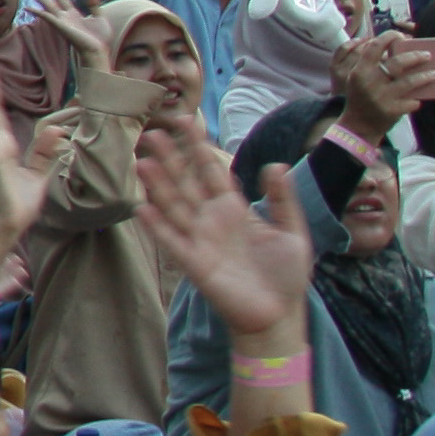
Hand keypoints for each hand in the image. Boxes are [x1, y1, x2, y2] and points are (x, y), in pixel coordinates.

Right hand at [130, 121, 316, 364]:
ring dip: (158, 184)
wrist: (278, 314)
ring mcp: (200, 240)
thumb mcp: (293, 231)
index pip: (212, 171)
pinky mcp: (193, 262)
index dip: (199, 147)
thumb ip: (283, 199)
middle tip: (153, 132)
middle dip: (171, 158)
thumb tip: (274, 163)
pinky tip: (141, 205)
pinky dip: (156, 224)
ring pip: (173, 205)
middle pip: (186, 182)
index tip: (186, 121)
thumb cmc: (286, 275)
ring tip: (142, 160)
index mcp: (235, 209)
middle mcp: (212, 220)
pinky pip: (171, 239)